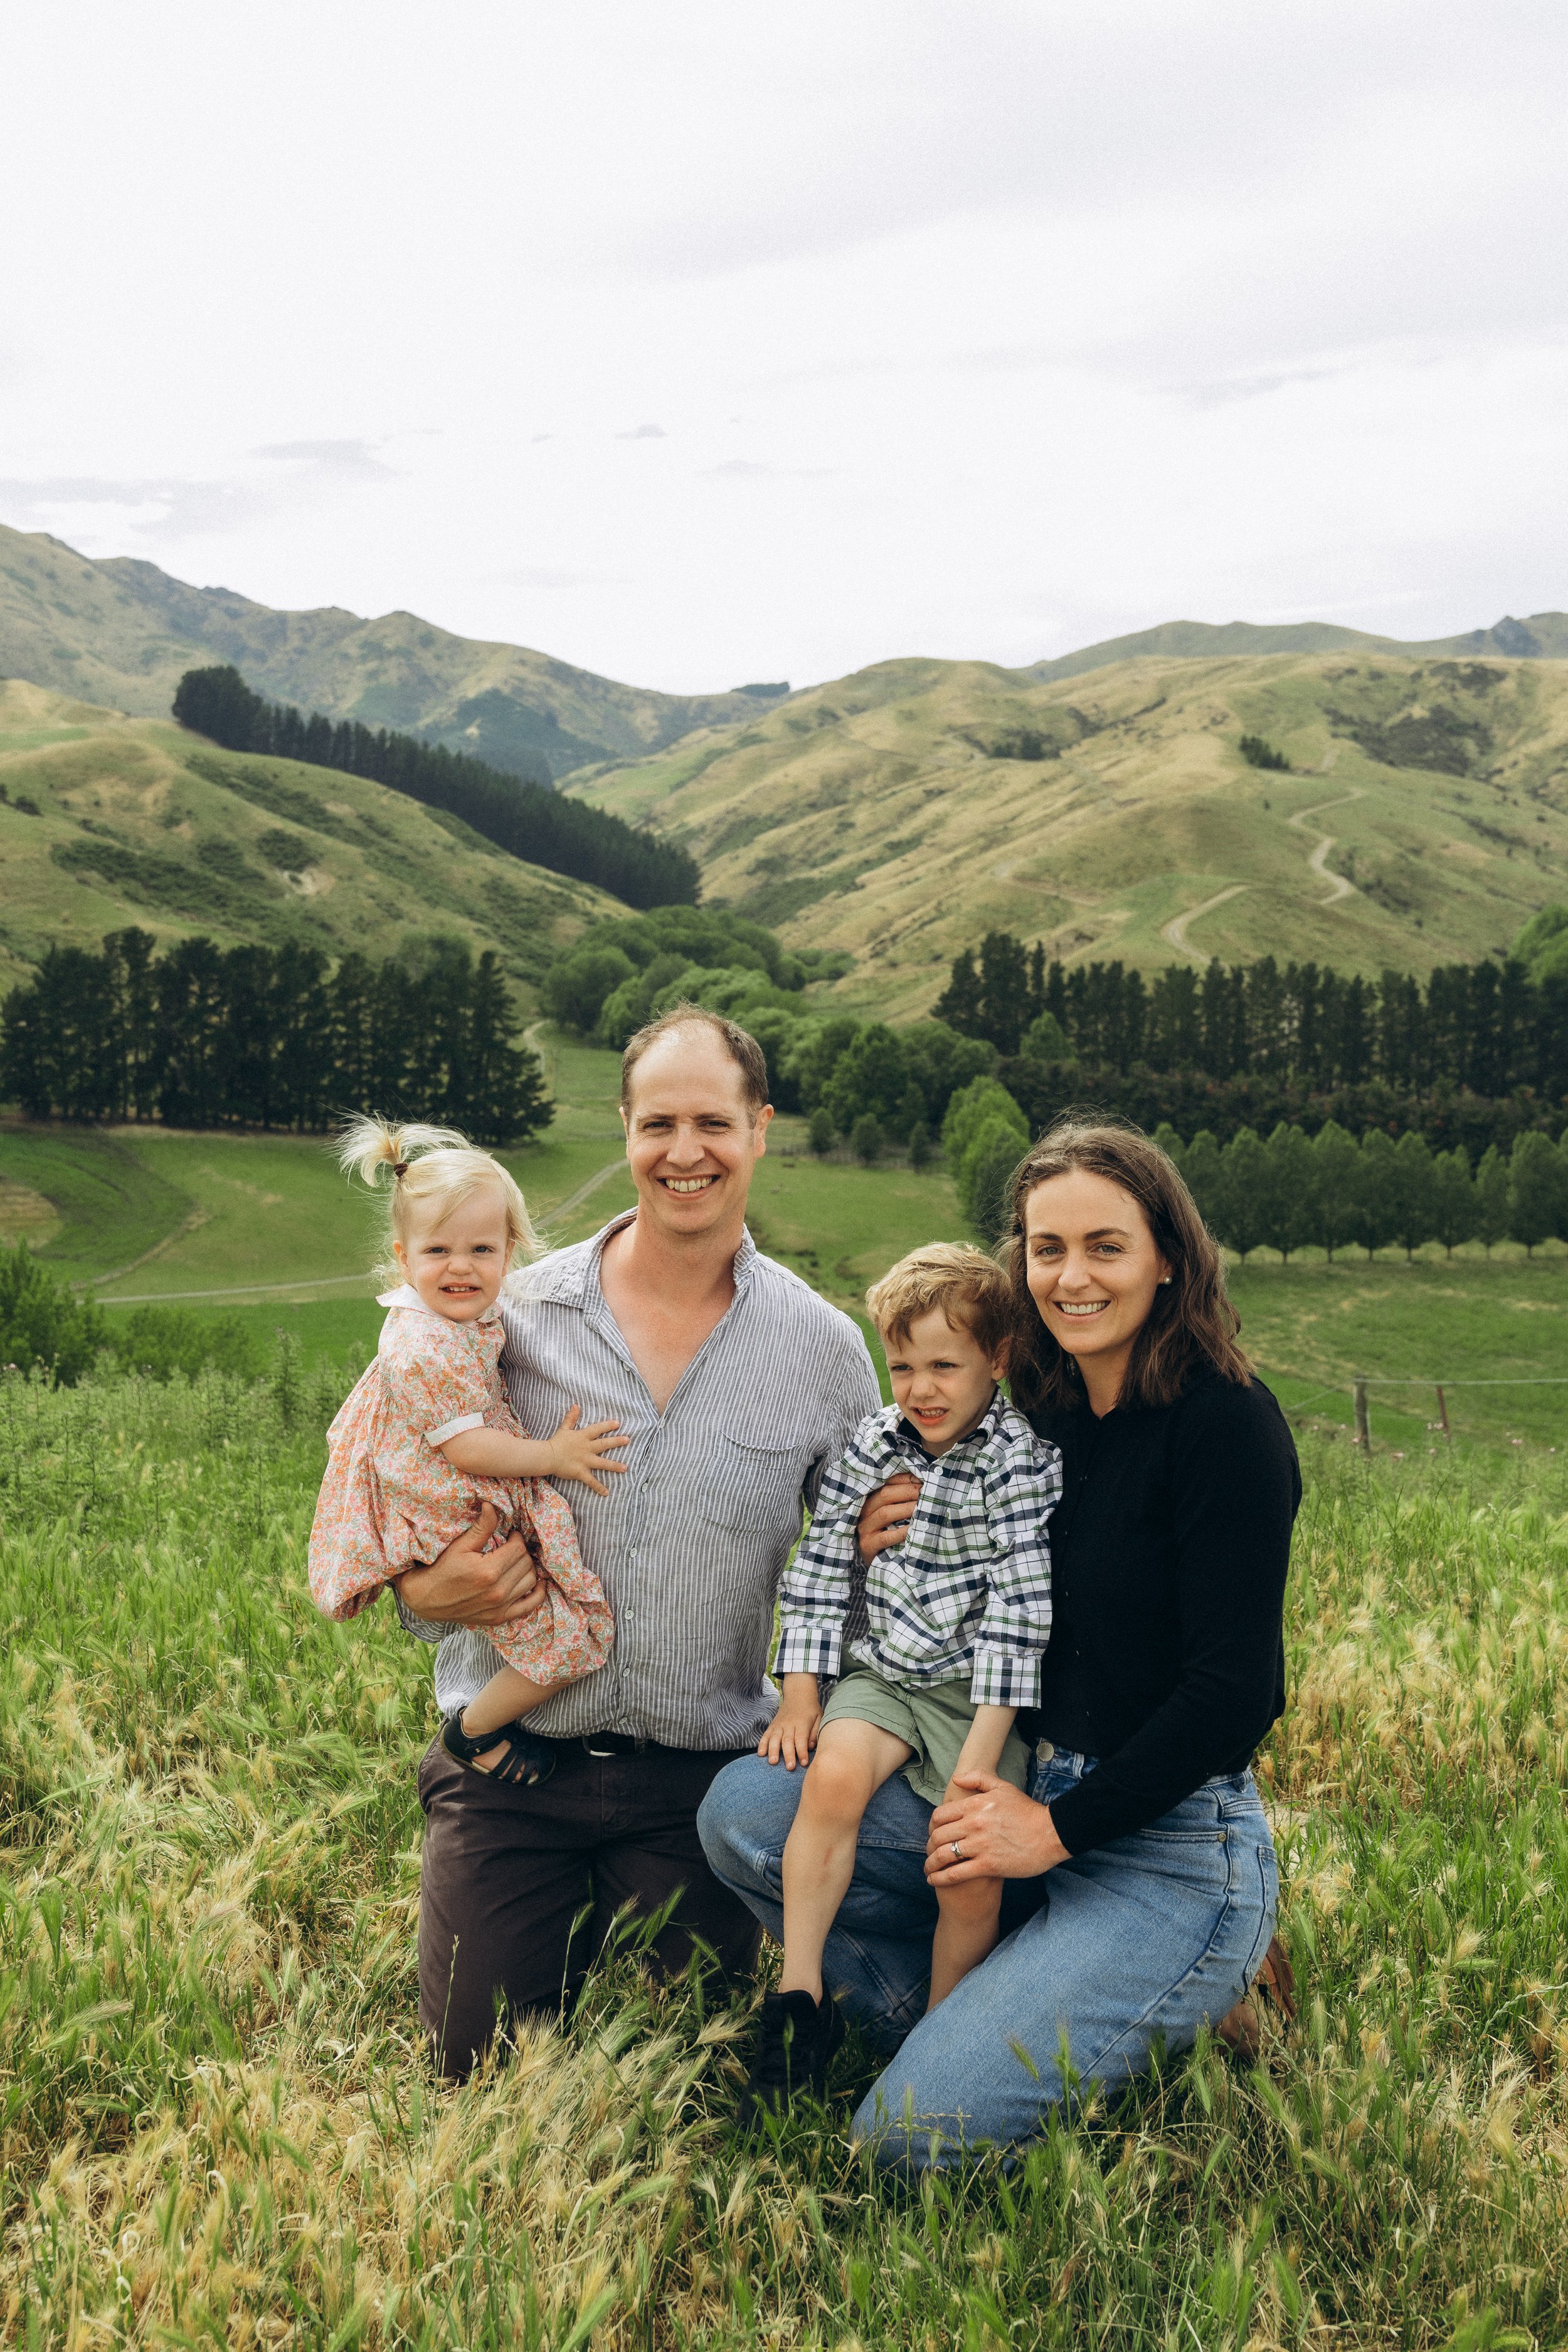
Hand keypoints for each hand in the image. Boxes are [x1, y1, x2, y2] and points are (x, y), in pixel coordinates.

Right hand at [392, 1503, 545, 1626]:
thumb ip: (481, 1527)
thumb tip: (491, 1506)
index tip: (510, 1535)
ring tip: (517, 1562)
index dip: (516, 1538)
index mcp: (489, 1571)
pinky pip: (530, 1605)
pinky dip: (538, 1593)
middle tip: (512, 1547)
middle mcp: (498, 1591)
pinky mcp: (500, 1618)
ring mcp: (500, 1607)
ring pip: (531, 1581)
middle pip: (526, 1563)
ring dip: (528, 1568)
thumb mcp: (460, 1546)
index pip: (518, 1548)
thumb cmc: (443, 1569)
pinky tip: (537, 1583)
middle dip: (521, 1551)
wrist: (427, 1599)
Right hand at [544, 1404, 627, 1494]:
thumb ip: (571, 1418)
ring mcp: (584, 1461)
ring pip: (602, 1463)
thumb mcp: (564, 1428)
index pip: (597, 1429)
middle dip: (617, 1442)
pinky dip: (598, 1487)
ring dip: (614, 1466)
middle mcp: (586, 1448)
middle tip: (628, 1440)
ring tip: (625, 1468)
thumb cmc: (556, 1442)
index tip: (618, 1423)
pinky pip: (591, 1481)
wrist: (547, 1456)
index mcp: (582, 1437)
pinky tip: (606, 1492)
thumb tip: (576, 1405)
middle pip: (604, 1444)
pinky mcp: (580, 1472)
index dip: (608, 1426)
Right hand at [757, 1675, 822, 1768]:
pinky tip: (761, 1754)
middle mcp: (789, 1724)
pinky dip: (762, 1744)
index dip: (802, 1751)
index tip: (804, 1763)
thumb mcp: (819, 1717)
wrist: (798, 1694)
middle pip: (787, 1741)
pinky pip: (766, 1735)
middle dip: (788, 1755)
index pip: (801, 1739)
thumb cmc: (811, 1709)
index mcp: (802, 1723)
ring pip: (775, 1738)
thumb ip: (815, 1732)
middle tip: (790, 1767)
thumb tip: (811, 1747)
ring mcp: (779, 1724)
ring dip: (773, 1750)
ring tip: (773, 1762)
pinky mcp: (772, 1725)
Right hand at [856, 1472, 921, 1559]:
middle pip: (885, 1495)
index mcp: (871, 1499)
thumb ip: (902, 1500)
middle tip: (926, 1493)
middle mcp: (865, 1511)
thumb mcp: (893, 1514)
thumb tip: (922, 1485)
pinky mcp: (868, 1545)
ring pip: (885, 1513)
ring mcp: (865, 1529)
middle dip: (908, 1491)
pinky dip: (901, 1532)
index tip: (923, 1480)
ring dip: (906, 1508)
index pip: (887, 1483)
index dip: (905, 1479)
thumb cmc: (889, 1533)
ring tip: (924, 1507)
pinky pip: (886, 1537)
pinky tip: (914, 1528)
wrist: (876, 1563)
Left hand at [924, 1772, 1068, 1887]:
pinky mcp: (989, 1865)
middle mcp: (973, 1824)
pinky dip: (941, 1878)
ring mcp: (980, 1845)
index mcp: (975, 1805)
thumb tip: (955, 1779)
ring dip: (931, 1864)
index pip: (939, 1816)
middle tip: (929, 1854)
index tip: (933, 1834)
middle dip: (929, 1847)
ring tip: (928, 1870)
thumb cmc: (1027, 1811)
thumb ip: (978, 1779)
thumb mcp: (1003, 1787)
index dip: (931, 1827)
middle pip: (937, 1836)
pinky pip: (956, 1873)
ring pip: (943, 1855)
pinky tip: (934, 1881)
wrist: (1050, 1833)